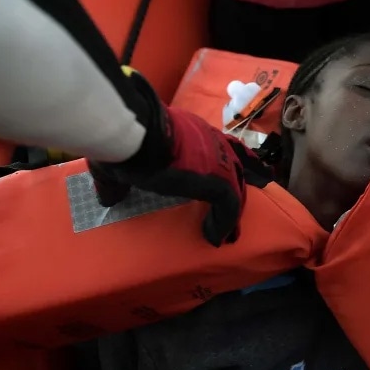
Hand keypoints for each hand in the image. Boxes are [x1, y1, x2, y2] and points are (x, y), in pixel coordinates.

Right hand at [88, 72, 271, 245]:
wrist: (135, 134)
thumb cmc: (124, 140)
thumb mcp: (119, 160)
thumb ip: (117, 180)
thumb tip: (107, 197)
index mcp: (190, 132)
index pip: (216, 143)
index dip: (224, 156)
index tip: (233, 165)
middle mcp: (209, 141)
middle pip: (237, 159)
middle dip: (249, 172)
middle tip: (261, 181)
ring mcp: (217, 161)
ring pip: (236, 186)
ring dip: (236, 209)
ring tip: (235, 231)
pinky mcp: (219, 181)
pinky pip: (229, 206)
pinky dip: (224, 223)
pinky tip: (216, 238)